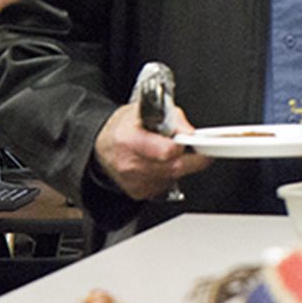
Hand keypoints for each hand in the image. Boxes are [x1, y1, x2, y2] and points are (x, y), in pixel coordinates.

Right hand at [93, 103, 210, 199]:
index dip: (185, 145)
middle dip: (191, 159)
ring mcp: (133, 181)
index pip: (167, 151)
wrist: (104, 146)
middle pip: (174, 168)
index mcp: (130, 140)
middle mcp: (130, 164)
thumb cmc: (125, 127)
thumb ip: (173, 119)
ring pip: (173, 178)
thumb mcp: (147, 110)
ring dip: (181, 167)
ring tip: (173, 153)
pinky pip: (166, 186)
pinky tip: (162, 164)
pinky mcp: (139, 193)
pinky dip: (170, 176)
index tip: (196, 141)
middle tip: (197, 149)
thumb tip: (190, 132)